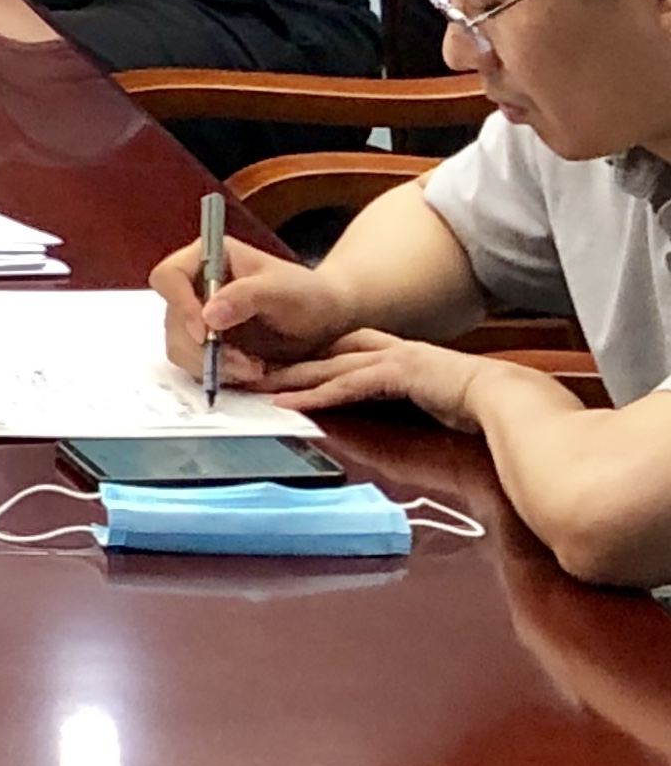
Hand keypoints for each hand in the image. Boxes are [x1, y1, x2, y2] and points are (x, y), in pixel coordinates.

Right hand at [154, 232, 354, 386]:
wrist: (325, 320)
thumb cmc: (307, 295)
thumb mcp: (282, 291)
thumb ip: (246, 297)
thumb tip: (209, 316)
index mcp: (208, 258)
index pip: (169, 277)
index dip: (180, 305)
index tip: (206, 332)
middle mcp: (194, 285)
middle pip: (172, 319)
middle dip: (204, 347)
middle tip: (244, 364)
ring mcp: (197, 314)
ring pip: (179, 345)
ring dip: (212, 364)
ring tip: (254, 369)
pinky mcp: (204, 341)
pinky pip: (194, 362)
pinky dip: (218, 372)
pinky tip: (248, 370)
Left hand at [259, 327, 503, 427]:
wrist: (514, 399)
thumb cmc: (481, 406)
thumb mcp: (433, 401)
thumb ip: (408, 401)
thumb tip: (390, 414)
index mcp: (400, 355)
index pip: (345, 352)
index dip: (310, 358)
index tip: (278, 365)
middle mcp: (392, 351)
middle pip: (328, 354)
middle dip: (288, 362)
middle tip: (251, 369)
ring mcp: (396, 360)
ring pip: (330, 366)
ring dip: (291, 377)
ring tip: (256, 384)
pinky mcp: (401, 374)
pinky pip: (350, 385)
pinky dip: (318, 394)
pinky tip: (292, 402)